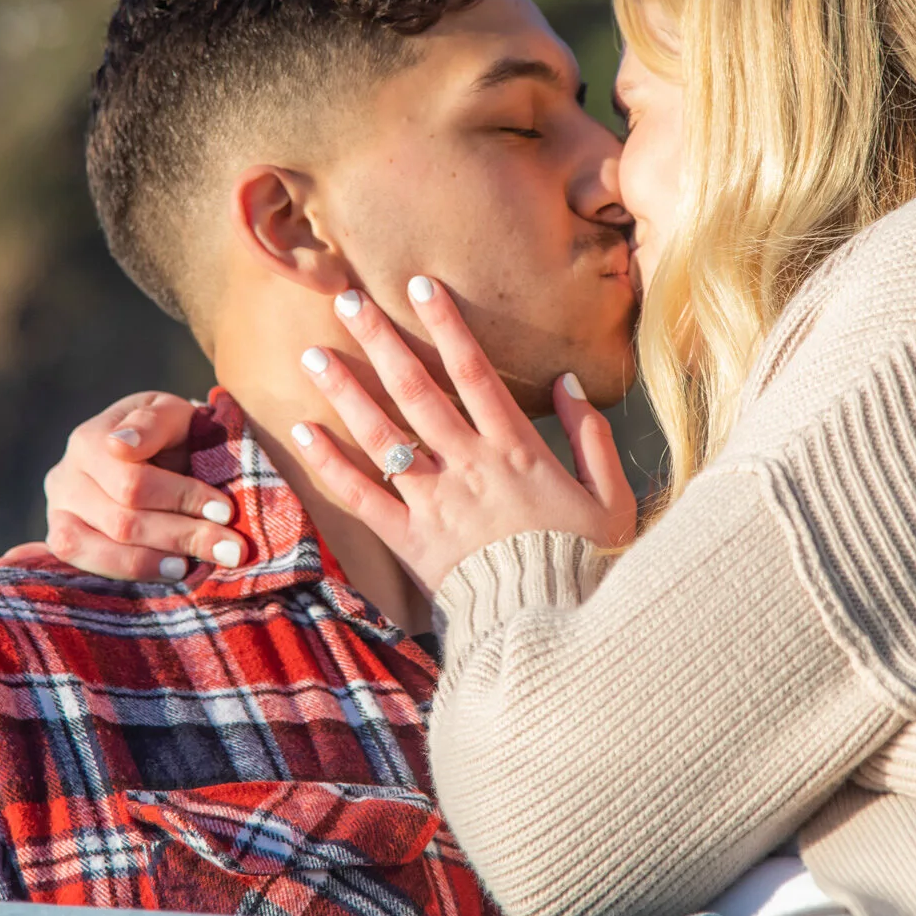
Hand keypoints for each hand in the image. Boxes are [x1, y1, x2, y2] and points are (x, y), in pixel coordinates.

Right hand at [29, 390, 251, 578]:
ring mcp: (58, 512)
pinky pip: (87, 566)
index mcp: (90, 439)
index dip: (182, 498)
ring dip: (156, 561)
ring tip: (196, 565)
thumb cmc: (168, 433)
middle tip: (231, 547)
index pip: (134, 481)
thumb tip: (119, 445)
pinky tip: (169, 572)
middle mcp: (65, 477)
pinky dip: (132, 572)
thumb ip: (153, 423)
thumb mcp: (171, 414)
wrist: (152, 452)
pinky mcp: (63, 542)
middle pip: (122, 520)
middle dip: (181, 535)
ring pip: (102, 548)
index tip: (226, 511)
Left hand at [294, 277, 636, 592]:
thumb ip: (590, 435)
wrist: (552, 630)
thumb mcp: (610, 496)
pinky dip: (331, 464)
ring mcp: (434, 503)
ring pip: (380, 435)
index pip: (474, 371)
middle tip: (346, 300)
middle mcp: (467, 466)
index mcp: (516, 449)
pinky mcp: (410, 542)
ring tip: (312, 353)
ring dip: (345, 390)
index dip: (445, 324)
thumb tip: (567, 382)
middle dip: (380, 340)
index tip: (419, 285)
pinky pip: (362, 497)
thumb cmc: (586, 562)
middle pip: (415, 389)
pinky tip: (304, 431)